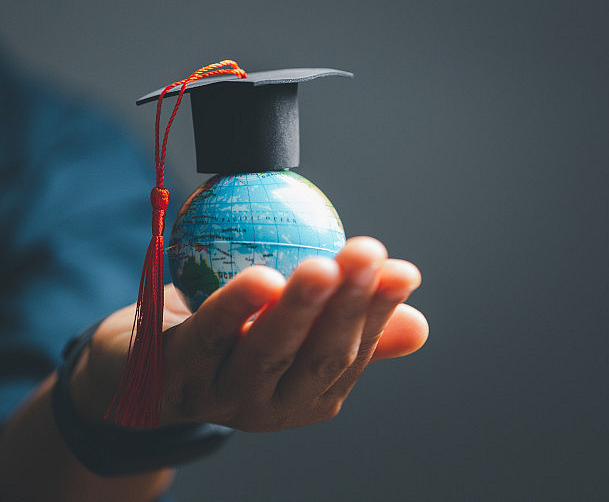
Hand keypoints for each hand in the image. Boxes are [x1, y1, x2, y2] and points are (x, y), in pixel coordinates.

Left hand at [71, 237, 427, 430]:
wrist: (136, 370)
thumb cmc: (228, 339)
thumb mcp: (291, 330)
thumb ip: (345, 327)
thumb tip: (419, 324)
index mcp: (307, 395)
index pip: (353, 351)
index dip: (380, 312)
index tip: (402, 271)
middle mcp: (270, 406)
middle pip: (317, 357)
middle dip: (348, 307)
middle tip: (369, 255)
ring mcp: (220, 398)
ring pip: (266, 352)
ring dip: (297, 310)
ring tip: (322, 268)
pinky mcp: (171, 378)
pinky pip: (206, 337)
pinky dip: (233, 308)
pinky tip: (260, 277)